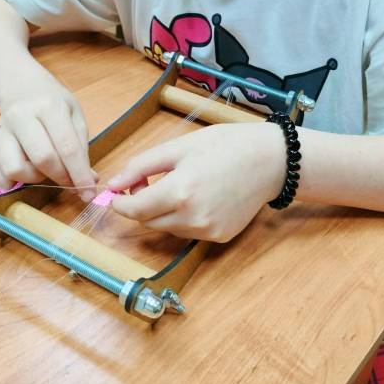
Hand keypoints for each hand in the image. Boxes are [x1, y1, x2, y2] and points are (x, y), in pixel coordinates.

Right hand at [0, 84, 97, 200]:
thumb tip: (89, 181)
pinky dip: (6, 182)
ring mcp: (1, 131)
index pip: (67, 147)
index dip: (80, 174)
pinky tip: (21, 174)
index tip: (89, 192)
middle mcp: (21, 117)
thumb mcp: (75, 115)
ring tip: (42, 168)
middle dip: (60, 176)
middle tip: (68, 178)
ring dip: (33, 178)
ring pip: (14, 169)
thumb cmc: (53, 103)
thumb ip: (81, 148)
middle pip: (41, 158)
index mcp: (49, 106)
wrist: (22, 87)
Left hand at [106, 123, 285, 241]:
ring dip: (161, 212)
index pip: (134, 210)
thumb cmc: (226, 145)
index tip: (116, 192)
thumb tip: (112, 184)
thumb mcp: (179, 147)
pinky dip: (183, 218)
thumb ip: (141, 166)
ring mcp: (207, 232)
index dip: (119, 202)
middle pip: (148, 222)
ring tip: (177, 185)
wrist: (271, 160)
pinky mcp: (219, 237)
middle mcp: (193, 218)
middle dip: (140, 205)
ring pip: (167, 228)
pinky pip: (188, 232)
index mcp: (180, 192)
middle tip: (146, 182)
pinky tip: (197, 197)